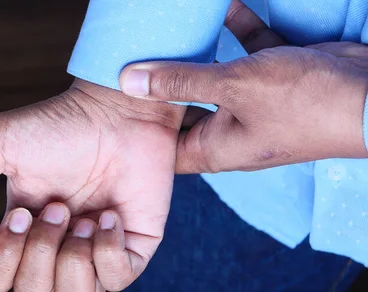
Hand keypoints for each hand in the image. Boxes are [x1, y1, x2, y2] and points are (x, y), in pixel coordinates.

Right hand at [0, 79, 183, 291]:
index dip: (2, 257)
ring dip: (72, 262)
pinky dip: (108, 250)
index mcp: (20, 234)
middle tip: (58, 206)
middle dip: (40, 252)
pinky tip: (110, 215)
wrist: (115, 109)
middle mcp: (55, 252)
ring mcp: (94, 254)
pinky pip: (117, 282)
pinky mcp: (133, 250)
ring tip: (84, 220)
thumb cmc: (56, 124)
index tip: (20, 211)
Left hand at [120, 0, 367, 172]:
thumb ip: (180, 81)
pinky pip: (248, 55)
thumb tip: (130, 82)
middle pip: (185, 107)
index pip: (163, 145)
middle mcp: (230, 131)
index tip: (118, 102)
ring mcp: (253, 106)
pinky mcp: (275, 81)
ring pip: (216, 77)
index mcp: (213, 147)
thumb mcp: (233, 87)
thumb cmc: (303, 105)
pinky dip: (240, 31)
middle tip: (140, 56)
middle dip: (165, 81)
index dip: (140, 127)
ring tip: (175, 29)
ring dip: (201, 52)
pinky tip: (226, 6)